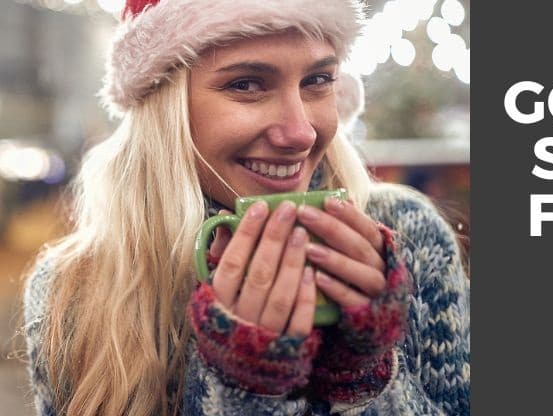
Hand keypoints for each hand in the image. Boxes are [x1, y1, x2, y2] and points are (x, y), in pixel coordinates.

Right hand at [207, 201, 317, 336]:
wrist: (240, 368)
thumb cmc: (229, 313)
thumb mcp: (218, 287)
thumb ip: (222, 254)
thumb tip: (225, 217)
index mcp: (218, 302)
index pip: (232, 262)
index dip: (246, 234)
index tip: (261, 207)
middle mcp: (239, 318)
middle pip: (258, 274)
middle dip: (274, 239)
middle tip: (289, 210)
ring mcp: (264, 334)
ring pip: (279, 295)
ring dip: (291, 262)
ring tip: (302, 232)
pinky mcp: (287, 346)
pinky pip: (298, 321)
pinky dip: (305, 296)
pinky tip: (311, 271)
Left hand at [295, 197, 386, 307]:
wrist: (369, 324)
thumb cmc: (353, 281)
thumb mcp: (352, 254)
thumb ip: (346, 232)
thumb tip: (333, 198)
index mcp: (381, 250)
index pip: (367, 228)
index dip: (349, 214)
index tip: (326, 200)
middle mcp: (384, 269)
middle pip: (361, 246)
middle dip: (332, 228)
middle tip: (304, 214)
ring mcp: (378, 292)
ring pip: (361, 272)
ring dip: (334, 259)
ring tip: (307, 247)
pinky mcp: (368, 315)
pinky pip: (354, 300)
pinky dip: (336, 289)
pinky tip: (316, 278)